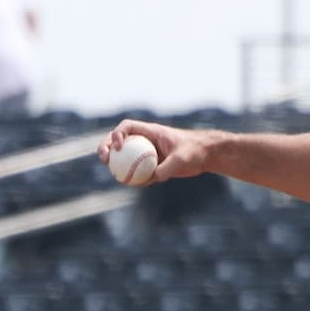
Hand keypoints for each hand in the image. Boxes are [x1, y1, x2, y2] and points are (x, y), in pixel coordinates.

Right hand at [99, 118, 216, 182]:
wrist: (206, 155)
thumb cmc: (195, 151)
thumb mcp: (182, 159)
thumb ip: (167, 167)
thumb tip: (153, 177)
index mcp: (151, 132)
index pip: (128, 127)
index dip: (118, 133)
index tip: (118, 146)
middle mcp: (146, 140)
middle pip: (120, 140)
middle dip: (107, 146)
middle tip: (104, 158)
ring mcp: (147, 152)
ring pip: (126, 156)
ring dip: (115, 163)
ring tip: (113, 173)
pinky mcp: (152, 164)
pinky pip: (137, 170)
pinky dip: (132, 176)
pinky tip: (131, 183)